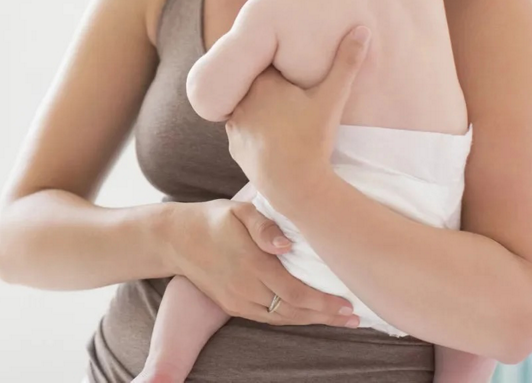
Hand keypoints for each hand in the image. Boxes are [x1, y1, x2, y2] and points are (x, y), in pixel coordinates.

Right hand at [165, 197, 358, 326]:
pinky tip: (308, 314)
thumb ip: (264, 226)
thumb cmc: (214, 219)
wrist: (176, 239)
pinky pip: (267, 317)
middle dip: (326, 317)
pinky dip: (291, 318)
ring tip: (339, 319)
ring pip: (282, 318)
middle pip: (293, 311)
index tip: (348, 306)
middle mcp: (246, 288)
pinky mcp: (232, 305)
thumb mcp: (239, 210)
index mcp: (252, 264)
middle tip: (355, 319)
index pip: (295, 293)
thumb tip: (285, 245)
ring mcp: (238, 300)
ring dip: (311, 320)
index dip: (324, 304)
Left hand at [225, 25, 370, 209]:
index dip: (275, 61)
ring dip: (257, 105)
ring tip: (277, 109)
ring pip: (245, 104)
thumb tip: (362, 29)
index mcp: (263, 82)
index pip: (264, 60)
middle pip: (253, 82)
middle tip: (286, 86)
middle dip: (266, 83)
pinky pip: (242, 127)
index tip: (287, 62)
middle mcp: (242, 99)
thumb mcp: (332, 99)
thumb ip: (346, 64)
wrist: (294, 184)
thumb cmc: (313, 139)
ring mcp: (235, 123)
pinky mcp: (234, 144)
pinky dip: (252, 127)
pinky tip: (268, 131)